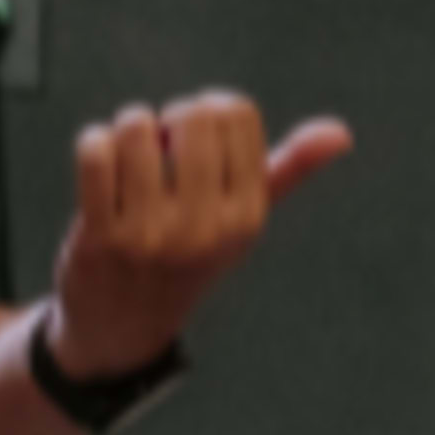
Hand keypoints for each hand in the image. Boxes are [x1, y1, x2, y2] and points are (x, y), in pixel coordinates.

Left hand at [42, 94, 352, 382]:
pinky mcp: (99, 236)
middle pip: (191, 114)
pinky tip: (103, 163)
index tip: (199, 134)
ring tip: (131, 156)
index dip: (211, 107)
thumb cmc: (187, 255)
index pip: (236, 113)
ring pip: (136, 126)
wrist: (123, 326)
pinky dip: (95, 144)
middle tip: (163, 144)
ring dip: (128, 129)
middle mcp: (203, 227)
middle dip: (172, 116)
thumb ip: (289, 171)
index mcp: (246, 216)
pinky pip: (95, 152)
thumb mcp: (241, 220)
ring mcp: (150, 234)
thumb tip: (340, 133)